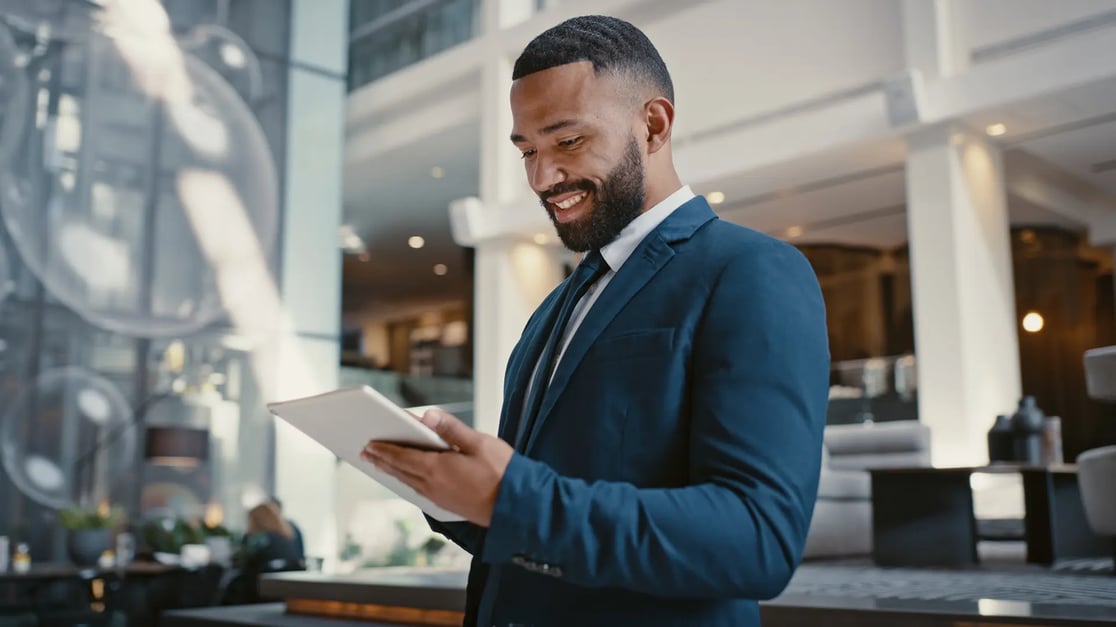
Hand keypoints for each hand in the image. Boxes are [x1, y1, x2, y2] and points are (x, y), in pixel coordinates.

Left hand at [361, 408, 513, 526]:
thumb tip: (428, 415)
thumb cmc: (503, 472)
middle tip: (365, 452)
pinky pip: (418, 491)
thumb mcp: (479, 443)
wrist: (517, 507)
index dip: (384, 448)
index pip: (403, 456)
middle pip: (400, 470)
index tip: (369, 443)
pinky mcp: (447, 505)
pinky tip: (406, 480)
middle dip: (382, 460)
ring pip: (407, 482)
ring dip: (391, 472)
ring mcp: (439, 497)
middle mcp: (433, 485)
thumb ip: (452, 429)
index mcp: (438, 468)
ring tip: (379, 464)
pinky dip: (406, 482)